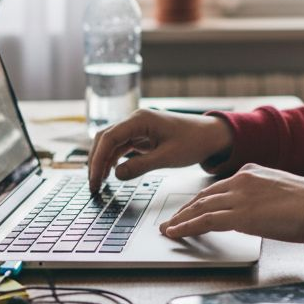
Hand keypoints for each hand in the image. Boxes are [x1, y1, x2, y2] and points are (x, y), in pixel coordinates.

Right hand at [88, 108, 233, 193]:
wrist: (211, 135)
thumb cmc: (194, 141)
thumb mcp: (167, 157)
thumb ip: (140, 166)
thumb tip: (116, 175)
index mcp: (140, 119)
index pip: (109, 137)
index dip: (98, 159)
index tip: (94, 179)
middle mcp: (135, 120)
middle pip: (105, 138)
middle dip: (96, 161)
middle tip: (93, 185)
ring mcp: (138, 127)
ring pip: (111, 143)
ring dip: (103, 161)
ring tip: (98, 183)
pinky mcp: (142, 136)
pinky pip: (122, 146)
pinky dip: (114, 159)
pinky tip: (110, 173)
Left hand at [158, 164, 303, 242]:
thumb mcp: (282, 194)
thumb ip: (264, 199)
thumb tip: (257, 214)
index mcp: (253, 173)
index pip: (218, 188)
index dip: (200, 200)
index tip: (189, 209)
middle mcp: (242, 180)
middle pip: (204, 196)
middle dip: (185, 209)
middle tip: (172, 220)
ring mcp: (240, 196)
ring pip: (200, 207)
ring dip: (181, 220)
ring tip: (168, 229)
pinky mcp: (241, 215)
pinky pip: (205, 221)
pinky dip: (187, 227)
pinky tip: (176, 234)